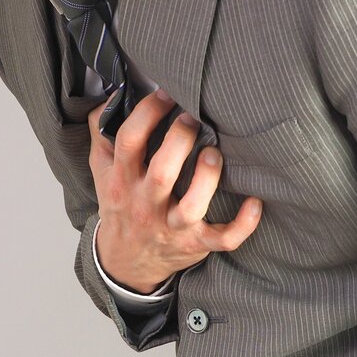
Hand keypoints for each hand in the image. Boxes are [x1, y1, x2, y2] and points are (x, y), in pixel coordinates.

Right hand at [86, 90, 263, 293]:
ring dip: (206, 180)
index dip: (147, 113)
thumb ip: (102, 135)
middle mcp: (146, 204)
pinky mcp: (195, 244)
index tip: (166, 94)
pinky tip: (255, 202)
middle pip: (162, 173)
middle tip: (193, 119)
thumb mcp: (101, 173)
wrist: (126, 262)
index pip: (129, 142)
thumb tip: (111, 97)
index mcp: (122, 180)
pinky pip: (222, 239)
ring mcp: (172, 227)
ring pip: (190, 208)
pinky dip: (242, 225)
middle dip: (180, 142)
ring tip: (214, 155)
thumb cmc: (121, 206)